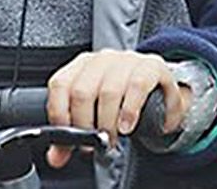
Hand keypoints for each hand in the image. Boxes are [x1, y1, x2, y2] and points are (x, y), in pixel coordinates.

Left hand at [45, 49, 191, 167]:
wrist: (160, 87)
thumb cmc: (123, 98)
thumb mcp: (97, 112)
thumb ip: (74, 132)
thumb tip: (55, 157)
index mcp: (82, 65)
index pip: (59, 84)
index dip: (60, 114)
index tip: (67, 140)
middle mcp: (101, 59)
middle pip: (82, 91)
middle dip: (84, 124)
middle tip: (92, 144)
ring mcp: (126, 60)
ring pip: (108, 91)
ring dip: (107, 122)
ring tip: (110, 139)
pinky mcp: (151, 67)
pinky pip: (137, 86)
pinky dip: (130, 111)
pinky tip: (127, 126)